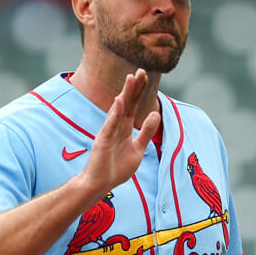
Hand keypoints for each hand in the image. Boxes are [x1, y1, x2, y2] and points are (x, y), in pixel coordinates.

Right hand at [80, 69, 160, 198]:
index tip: (146, 76)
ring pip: (118, 110)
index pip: (133, 106)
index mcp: (125, 128)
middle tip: (140, 70)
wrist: (100, 184)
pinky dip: (115, 113)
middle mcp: (116, 126)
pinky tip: (120, 101)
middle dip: (134, 87)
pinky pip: (110, 125)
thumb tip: (155, 114)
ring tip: (130, 79)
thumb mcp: (138, 149)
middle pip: (126, 103)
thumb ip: (146, 133)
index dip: (139, 91)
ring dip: (125, 94)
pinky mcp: (103, 141)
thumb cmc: (117, 168)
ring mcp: (109, 132)